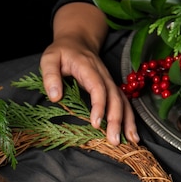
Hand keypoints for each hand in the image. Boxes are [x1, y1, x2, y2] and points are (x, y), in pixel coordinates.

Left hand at [40, 4, 138, 144]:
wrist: (77, 41)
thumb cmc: (61, 52)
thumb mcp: (49, 58)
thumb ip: (50, 76)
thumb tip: (55, 97)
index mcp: (88, 67)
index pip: (97, 87)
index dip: (99, 105)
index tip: (96, 123)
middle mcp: (103, 74)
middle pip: (115, 97)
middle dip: (116, 119)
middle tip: (113, 140)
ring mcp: (109, 81)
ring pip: (123, 101)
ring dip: (127, 121)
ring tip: (130, 141)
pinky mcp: (111, 87)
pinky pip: (123, 102)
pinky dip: (129, 118)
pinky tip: (131, 134)